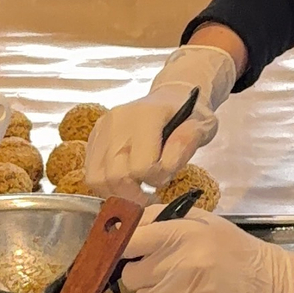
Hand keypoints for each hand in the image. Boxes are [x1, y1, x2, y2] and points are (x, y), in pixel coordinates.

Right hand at [84, 43, 236, 200]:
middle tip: (150, 195)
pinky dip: (106, 186)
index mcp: (146, 116)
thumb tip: (166, 164)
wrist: (171, 97)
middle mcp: (117, 121)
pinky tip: (125, 183)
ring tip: (136, 190)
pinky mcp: (93, 138)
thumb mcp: (202, 125)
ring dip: (117, 193)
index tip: (167, 178)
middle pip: (115, 176)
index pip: (142, 166)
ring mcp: (102, 129)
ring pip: (96, 179)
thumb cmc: (188, 114)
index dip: (157, 180)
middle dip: (134, 194)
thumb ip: (187, 142)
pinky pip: (91, 173)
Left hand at [121, 210, 293, 292]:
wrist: (274, 284)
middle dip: (141, 275)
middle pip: (131, 275)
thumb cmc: (236, 250)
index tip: (126, 253)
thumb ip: (165, 217)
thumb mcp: (206, 222)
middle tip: (161, 272)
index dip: (121, 248)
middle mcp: (179, 263)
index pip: (129, 240)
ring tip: (177, 290)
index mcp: (180, 234)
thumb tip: (129, 221)